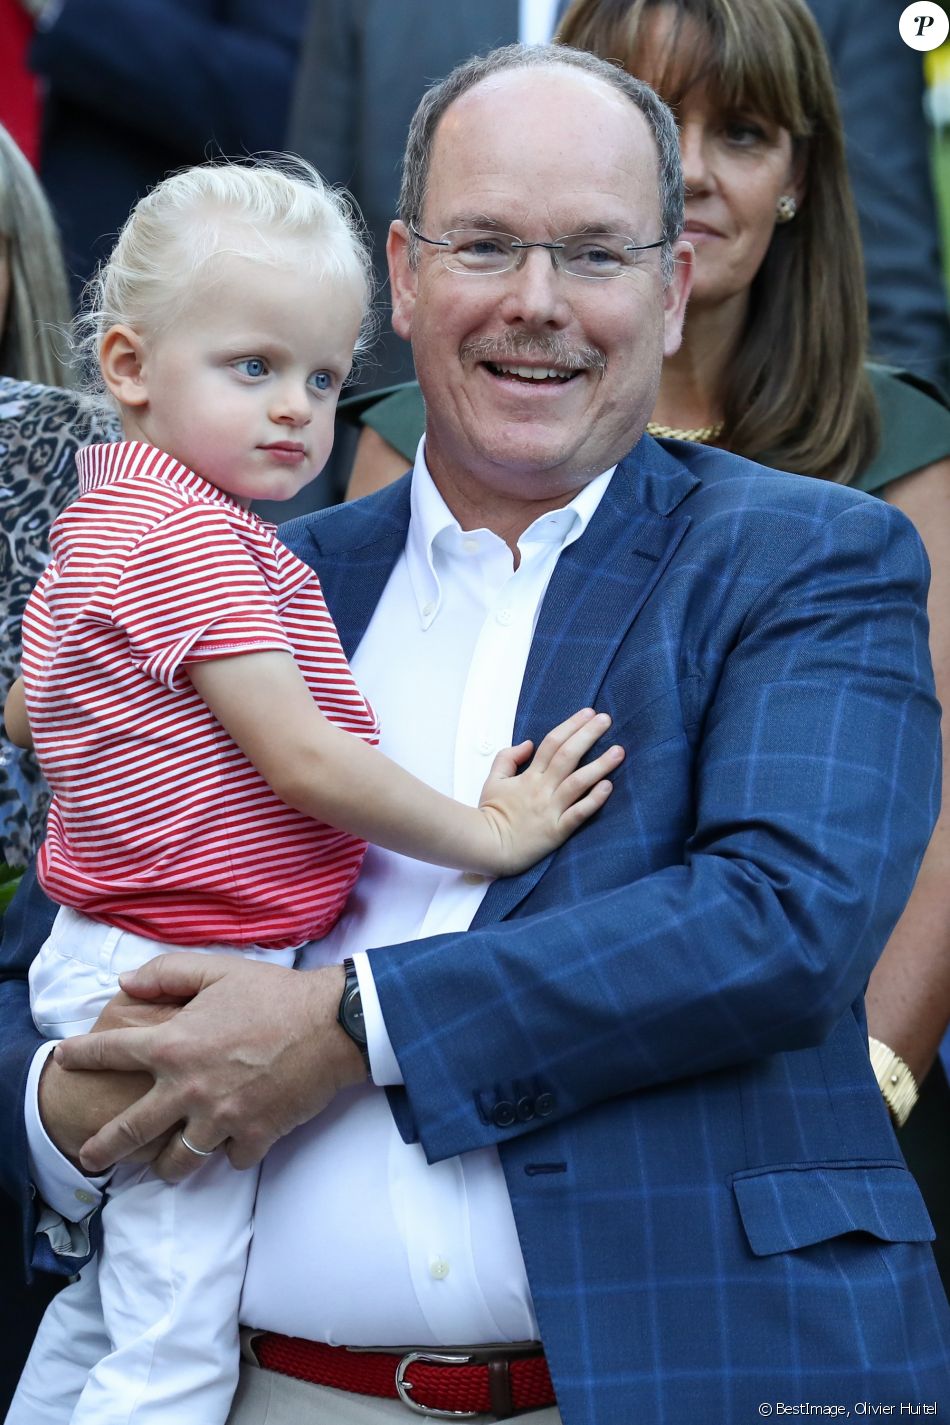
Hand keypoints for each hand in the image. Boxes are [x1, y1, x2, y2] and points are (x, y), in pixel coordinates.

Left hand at [53, 955, 365, 1180]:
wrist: (333, 1025)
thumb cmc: (275, 994)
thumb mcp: (218, 970)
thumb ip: (168, 974)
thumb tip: (125, 983)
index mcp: (174, 1044)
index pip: (110, 1052)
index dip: (81, 1055)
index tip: (65, 1058)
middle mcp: (188, 1088)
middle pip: (129, 1131)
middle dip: (103, 1148)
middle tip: (89, 1158)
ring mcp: (220, 1118)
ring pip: (177, 1161)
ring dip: (167, 1165)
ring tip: (163, 1166)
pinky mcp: (254, 1136)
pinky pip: (231, 1159)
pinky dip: (230, 1152)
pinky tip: (234, 1141)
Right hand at [477, 709, 623, 875]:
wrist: (487, 847)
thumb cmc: (491, 814)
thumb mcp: (493, 780)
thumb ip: (507, 758)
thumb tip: (528, 744)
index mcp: (529, 776)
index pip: (552, 743)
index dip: (571, 726)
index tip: (588, 713)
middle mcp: (542, 789)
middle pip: (567, 756)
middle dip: (588, 735)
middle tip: (606, 719)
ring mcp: (550, 810)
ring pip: (577, 782)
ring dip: (599, 765)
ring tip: (618, 751)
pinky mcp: (557, 831)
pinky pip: (578, 814)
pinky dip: (593, 800)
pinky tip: (608, 787)